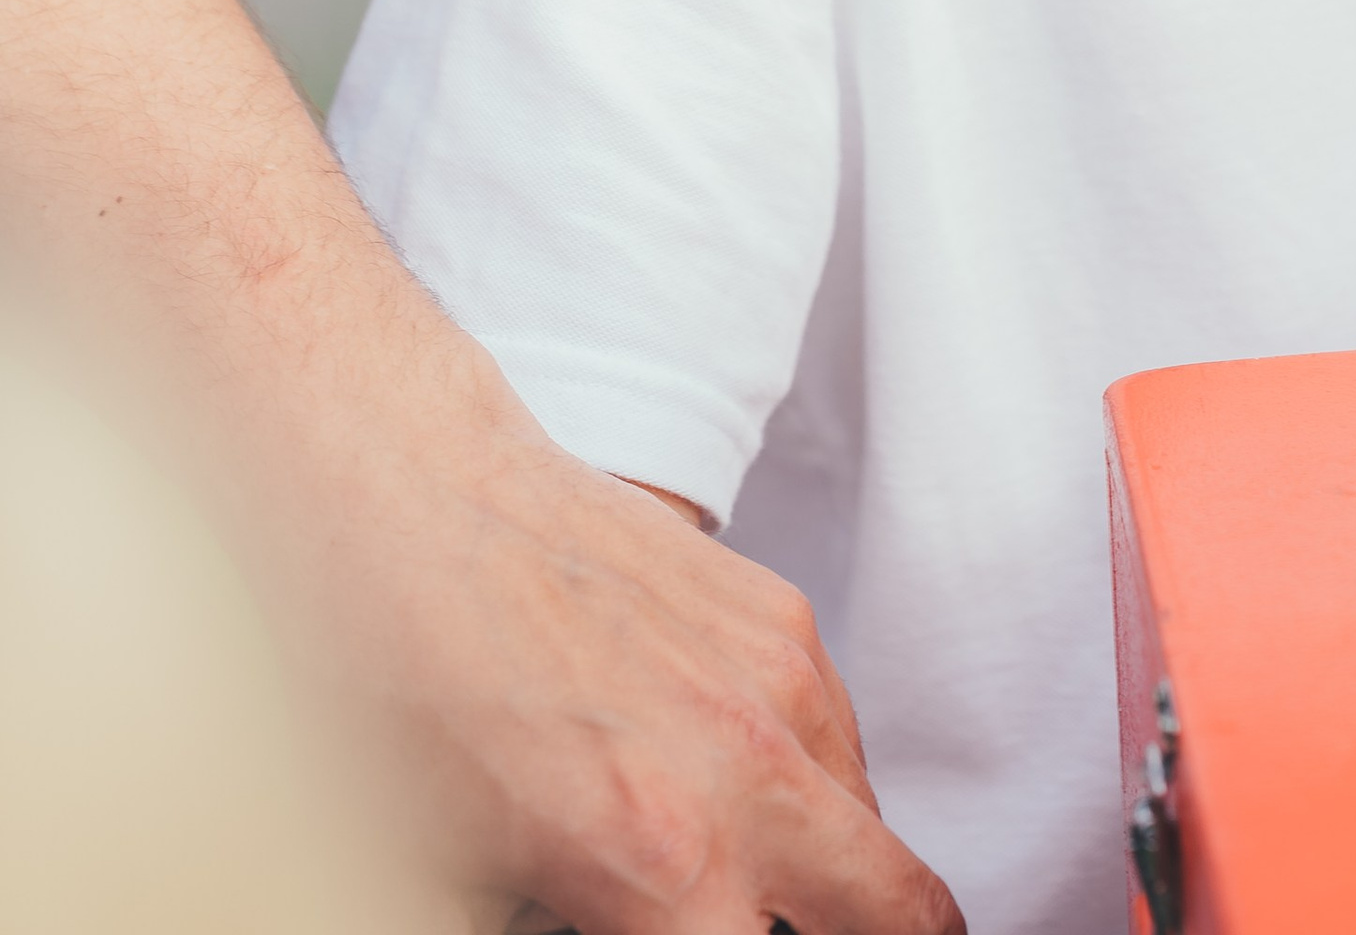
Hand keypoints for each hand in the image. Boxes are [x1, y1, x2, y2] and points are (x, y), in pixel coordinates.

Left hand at [353, 399, 962, 934]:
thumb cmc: (402, 696)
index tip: (697, 930)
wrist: (412, 510)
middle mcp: (749, 776)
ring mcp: (784, 681)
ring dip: (837, 868)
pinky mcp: (783, 616)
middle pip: (907, 914)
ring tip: (749, 883)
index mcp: (668, 870)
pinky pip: (839, 736)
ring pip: (877, 828)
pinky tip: (722, 787)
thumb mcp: (456, 888)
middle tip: (812, 933)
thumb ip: (554, 924)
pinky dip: (807, 781)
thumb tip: (589, 920)